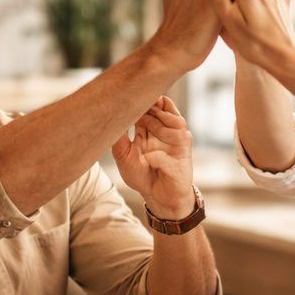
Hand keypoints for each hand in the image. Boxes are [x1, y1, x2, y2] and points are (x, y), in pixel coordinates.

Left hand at [112, 96, 195, 219]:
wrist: (158, 197)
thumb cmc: (141, 176)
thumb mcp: (124, 156)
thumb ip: (118, 139)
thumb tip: (109, 120)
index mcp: (151, 128)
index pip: (151, 106)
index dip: (141, 99)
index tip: (127, 96)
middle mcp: (166, 130)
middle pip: (164, 107)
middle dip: (151, 104)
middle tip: (135, 103)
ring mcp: (177, 139)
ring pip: (174, 120)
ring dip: (158, 121)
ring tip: (141, 121)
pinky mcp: (184, 152)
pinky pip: (175, 144)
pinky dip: (161, 151)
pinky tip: (148, 157)